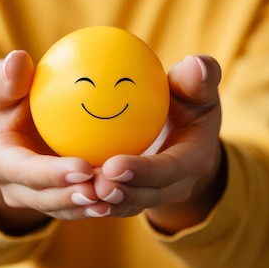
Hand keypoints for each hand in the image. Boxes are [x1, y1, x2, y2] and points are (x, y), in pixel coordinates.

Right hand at [0, 50, 111, 234]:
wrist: (9, 128)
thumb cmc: (6, 98)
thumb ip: (5, 78)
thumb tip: (18, 59)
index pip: (24, 171)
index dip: (52, 174)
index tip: (84, 167)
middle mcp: (14, 188)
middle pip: (44, 199)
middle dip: (73, 200)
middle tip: (103, 190)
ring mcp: (35, 198)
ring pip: (63, 209)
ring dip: (89, 207)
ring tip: (117, 198)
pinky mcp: (56, 200)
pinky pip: (78, 206)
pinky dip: (100, 203)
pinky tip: (127, 194)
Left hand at [93, 55, 225, 233]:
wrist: (186, 131)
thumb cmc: (189, 100)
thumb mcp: (197, 88)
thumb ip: (199, 76)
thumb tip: (195, 64)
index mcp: (194, 159)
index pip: (170, 170)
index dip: (144, 172)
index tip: (113, 165)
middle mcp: (177, 184)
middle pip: (148, 196)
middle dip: (122, 195)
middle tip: (94, 185)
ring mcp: (155, 194)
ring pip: (129, 204)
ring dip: (105, 203)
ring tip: (80, 194)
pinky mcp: (136, 195)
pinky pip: (115, 201)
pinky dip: (95, 200)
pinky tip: (69, 190)